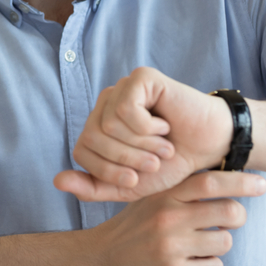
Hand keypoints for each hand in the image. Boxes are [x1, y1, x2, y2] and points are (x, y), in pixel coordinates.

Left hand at [55, 67, 251, 201]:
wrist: (208, 147)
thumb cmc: (171, 165)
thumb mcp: (128, 186)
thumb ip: (94, 188)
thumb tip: (57, 181)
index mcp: (99, 126)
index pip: (81, 151)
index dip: (108, 172)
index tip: (136, 179)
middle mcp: (105, 103)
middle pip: (93, 138)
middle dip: (127, 160)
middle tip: (155, 161)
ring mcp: (122, 87)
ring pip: (109, 125)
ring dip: (142, 145)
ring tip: (163, 145)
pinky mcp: (141, 77)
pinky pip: (126, 109)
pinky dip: (148, 127)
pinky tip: (165, 125)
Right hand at [83, 170, 260, 265]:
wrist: (106, 254)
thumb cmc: (138, 223)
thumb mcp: (155, 198)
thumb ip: (185, 189)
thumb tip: (231, 178)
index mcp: (166, 195)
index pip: (210, 182)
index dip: (241, 181)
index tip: (262, 183)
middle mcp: (169, 219)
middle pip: (228, 212)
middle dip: (238, 215)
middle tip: (231, 218)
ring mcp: (171, 247)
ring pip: (224, 242)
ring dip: (220, 243)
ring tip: (201, 241)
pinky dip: (208, 263)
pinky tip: (190, 259)